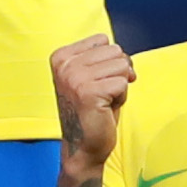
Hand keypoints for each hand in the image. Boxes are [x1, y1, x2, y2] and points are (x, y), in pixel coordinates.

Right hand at [51, 35, 132, 173]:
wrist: (83, 147)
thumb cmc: (92, 111)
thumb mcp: (91, 76)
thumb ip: (102, 58)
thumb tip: (126, 57)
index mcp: (61, 57)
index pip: (103, 40)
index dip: (108, 62)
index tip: (95, 82)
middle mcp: (65, 65)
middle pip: (115, 51)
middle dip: (116, 73)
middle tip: (101, 94)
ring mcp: (75, 78)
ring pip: (122, 65)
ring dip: (119, 86)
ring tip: (103, 101)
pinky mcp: (89, 93)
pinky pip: (123, 83)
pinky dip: (121, 98)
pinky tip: (105, 109)